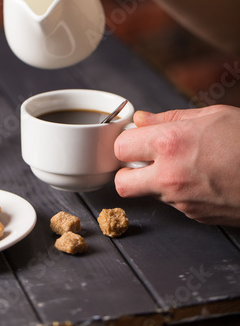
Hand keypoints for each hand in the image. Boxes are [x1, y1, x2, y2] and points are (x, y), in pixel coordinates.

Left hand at [114, 105, 239, 225]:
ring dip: (155, 180)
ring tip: (184, 164)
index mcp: (170, 143)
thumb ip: (168, 118)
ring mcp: (181, 200)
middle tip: (144, 158)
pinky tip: (200, 178)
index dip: (127, 141)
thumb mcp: (211, 116)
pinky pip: (173, 203)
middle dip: (127, 170)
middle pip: (121, 182)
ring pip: (148, 193)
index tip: (136, 138)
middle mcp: (169, 176)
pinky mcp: (194, 216)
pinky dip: (178, 192)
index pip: (120, 147)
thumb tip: (141, 120)